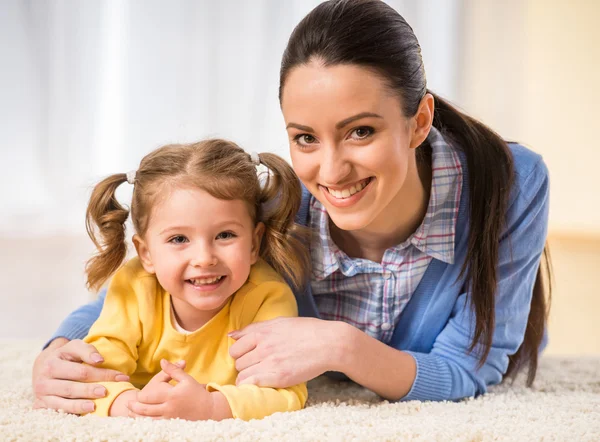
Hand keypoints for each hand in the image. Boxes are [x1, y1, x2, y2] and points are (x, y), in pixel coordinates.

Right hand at [32, 338, 129, 413]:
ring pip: (64, 398)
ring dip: (80, 403)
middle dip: (90, 389)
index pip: (80, 369)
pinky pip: (58, 409)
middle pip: (72, 385)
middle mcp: (44, 377)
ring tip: (94, 405)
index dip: (100, 372)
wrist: (43, 368)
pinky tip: (84, 411)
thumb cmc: (65, 357)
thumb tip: (99, 361)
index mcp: (53, 361)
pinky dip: (72, 410)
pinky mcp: (42, 403)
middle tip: (106, 391)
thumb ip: (87, 350)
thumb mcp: (74, 348)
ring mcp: (42, 391)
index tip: (119, 376)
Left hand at [127, 359, 231, 420]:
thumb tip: (162, 361)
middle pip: (146, 410)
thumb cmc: (196, 393)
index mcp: (172, 395)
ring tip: (130, 414)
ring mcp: (170, 419)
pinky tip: (141, 423)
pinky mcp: (172, 425)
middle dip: (135, 408)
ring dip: (138, 418)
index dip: (140, 397)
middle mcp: (169, 408)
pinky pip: (155, 427)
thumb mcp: (186, 379)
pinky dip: (146, 425)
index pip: (149, 397)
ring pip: (148, 420)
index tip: (137, 395)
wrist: (208, 409)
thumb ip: (173, 370)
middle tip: (128, 404)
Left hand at [228, 317, 345, 387]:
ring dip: (248, 377)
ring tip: (262, 376)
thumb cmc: (308, 331)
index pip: (235, 346)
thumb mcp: (280, 323)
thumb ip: (255, 328)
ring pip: (242, 374)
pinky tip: (262, 384)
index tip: (250, 356)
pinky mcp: (278, 376)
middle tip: (258, 366)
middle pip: (237, 361)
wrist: (329, 343)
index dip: (241, 352)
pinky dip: (252, 386)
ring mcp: (270, 361)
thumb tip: (232, 335)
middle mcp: (263, 346)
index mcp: (263, 331)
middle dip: (245, 365)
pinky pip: (251, 384)